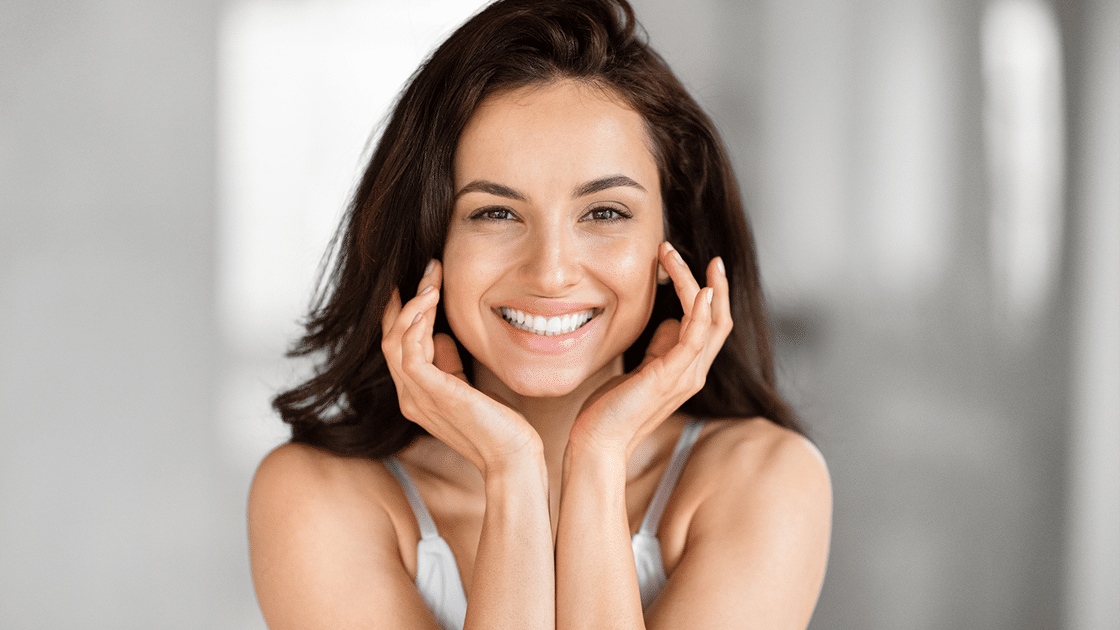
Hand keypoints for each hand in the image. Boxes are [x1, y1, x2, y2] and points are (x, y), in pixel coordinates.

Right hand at [381, 260, 540, 473]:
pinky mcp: (429, 394)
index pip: (398, 345)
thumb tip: (439, 335)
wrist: (513, 456)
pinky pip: (408, 351)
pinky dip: (414, 323)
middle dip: (408, 298)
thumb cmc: (498, 423)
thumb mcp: (467, 386)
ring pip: (395, 340)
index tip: (422, 281)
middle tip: (430, 269)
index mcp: (417, 394)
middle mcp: (409, 396)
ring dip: (413, 304)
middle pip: (391, 337)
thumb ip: (448, 363)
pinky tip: (430, 301)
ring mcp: (416, 397)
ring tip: (432, 279)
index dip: (404, 311)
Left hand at [570, 242, 731, 457]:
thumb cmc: (613, 409)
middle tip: (709, 257)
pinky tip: (700, 290)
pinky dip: (701, 312)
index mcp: (688, 371)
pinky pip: (694, 340)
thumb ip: (659, 348)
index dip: (714, 295)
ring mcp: (684, 376)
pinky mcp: (668, 377)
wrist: (598, 442)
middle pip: (720, 321)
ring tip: (673, 255)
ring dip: (695, 283)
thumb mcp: (640, 369)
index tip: (704, 267)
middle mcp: (694, 373)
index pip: (713, 327)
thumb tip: (670, 322)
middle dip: (716, 284)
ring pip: (708, 321)